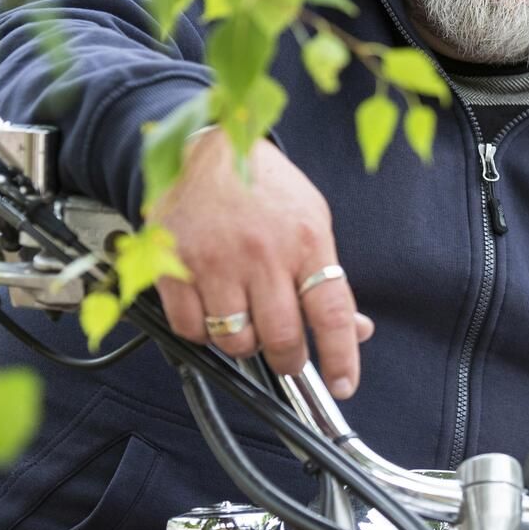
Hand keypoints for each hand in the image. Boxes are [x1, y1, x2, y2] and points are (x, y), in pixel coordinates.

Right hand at [150, 131, 370, 398]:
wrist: (205, 146)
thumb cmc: (262, 183)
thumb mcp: (311, 219)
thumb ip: (329, 277)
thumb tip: (355, 330)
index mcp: (305, 239)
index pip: (332, 314)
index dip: (341, 357)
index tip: (345, 383)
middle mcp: (262, 253)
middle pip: (281, 338)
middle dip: (289, 360)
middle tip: (288, 356)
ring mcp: (214, 260)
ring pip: (234, 341)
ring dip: (244, 342)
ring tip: (245, 316)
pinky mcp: (174, 266)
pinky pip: (191, 329)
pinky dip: (203, 331)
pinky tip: (211, 306)